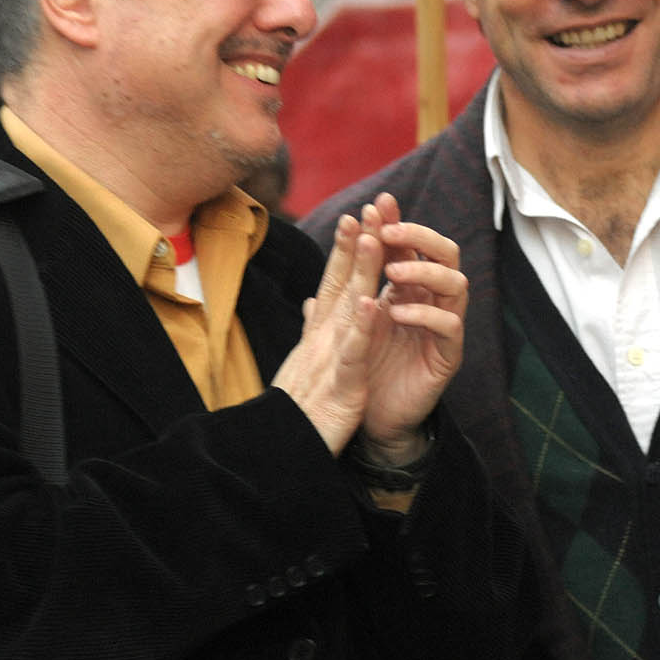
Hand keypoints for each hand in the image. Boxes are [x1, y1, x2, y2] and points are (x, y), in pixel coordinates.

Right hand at [272, 209, 388, 454]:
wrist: (287, 450)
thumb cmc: (300, 409)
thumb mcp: (309, 363)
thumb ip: (313, 329)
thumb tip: (313, 301)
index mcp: (321, 334)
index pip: (335, 284)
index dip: (347, 250)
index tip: (358, 216)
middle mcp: (322, 338)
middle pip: (341, 284)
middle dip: (354, 245)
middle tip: (365, 208)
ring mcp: (329, 358)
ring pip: (347, 309)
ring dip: (359, 273)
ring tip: (371, 237)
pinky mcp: (341, 384)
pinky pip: (352, 352)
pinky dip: (361, 328)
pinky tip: (370, 303)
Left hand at [354, 194, 466, 463]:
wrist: (370, 415)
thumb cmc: (364, 362)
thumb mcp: (354, 313)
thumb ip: (353, 277)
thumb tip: (345, 234)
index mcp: (410, 286)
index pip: (413, 244)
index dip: (398, 221)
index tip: (376, 204)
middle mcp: (432, 300)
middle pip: (446, 253)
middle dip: (421, 236)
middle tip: (391, 231)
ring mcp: (444, 327)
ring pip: (457, 284)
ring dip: (425, 271)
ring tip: (393, 273)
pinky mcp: (448, 355)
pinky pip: (450, 326)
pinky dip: (425, 314)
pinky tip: (396, 312)